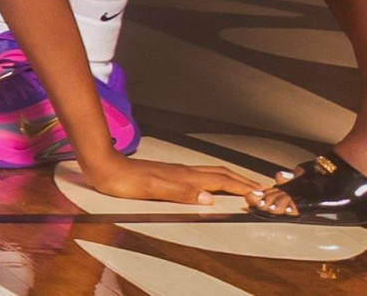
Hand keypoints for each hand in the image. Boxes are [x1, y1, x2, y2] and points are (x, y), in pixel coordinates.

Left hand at [80, 153, 278, 208]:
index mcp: (184, 176)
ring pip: (211, 173)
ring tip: (244, 184)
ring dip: (231, 178)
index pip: (220, 181)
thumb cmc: (124, 180)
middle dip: (243, 180)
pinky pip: (201, 175)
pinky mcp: (169, 173)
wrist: (104, 167)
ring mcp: (177, 171)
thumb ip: (181, 193)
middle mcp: (184, 171)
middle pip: (221, 174)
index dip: (242, 187)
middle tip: (262, 188)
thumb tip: (208, 199)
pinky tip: (211, 183)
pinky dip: (214, 179)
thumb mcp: (152, 190)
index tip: (261, 193)